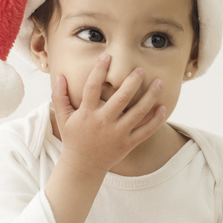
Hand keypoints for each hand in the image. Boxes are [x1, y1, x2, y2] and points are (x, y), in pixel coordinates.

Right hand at [52, 53, 165, 173]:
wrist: (83, 166)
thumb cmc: (73, 138)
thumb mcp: (63, 118)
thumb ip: (60, 96)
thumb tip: (59, 75)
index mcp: (87, 113)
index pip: (92, 88)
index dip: (99, 71)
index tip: (107, 56)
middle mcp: (103, 122)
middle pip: (121, 98)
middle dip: (132, 82)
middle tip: (141, 69)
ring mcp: (117, 134)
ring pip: (138, 113)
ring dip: (150, 97)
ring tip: (159, 83)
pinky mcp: (128, 144)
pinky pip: (145, 131)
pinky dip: (155, 120)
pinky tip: (163, 107)